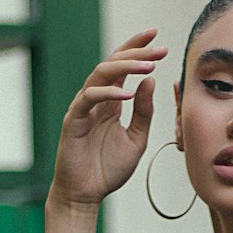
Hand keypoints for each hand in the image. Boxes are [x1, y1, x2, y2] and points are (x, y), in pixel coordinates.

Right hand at [48, 29, 166, 210]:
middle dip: (136, 53)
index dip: (137, 49)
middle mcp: (96, 99)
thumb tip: (151, 81)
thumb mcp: (136, 139)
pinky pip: (89, 98)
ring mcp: (83, 107)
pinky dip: (108, 93)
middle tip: (158, 48)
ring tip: (148, 66)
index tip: (157, 39)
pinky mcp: (74, 119)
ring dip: (125, 67)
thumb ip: (144, 112)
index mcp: (111, 101)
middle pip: (113, 64)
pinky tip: (127, 94)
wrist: (86, 193)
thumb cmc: (108, 169)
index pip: (123, 67)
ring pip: (101, 75)